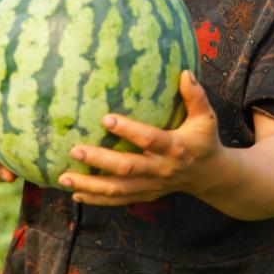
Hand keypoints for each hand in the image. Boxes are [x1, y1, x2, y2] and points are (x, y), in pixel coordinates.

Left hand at [58, 70, 225, 205]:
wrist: (209, 176)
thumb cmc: (204, 140)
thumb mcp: (206, 118)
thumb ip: (196, 96)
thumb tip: (184, 72)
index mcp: (174, 148)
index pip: (150, 139)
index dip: (128, 130)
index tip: (105, 118)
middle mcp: (161, 170)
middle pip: (127, 168)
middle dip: (99, 161)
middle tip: (75, 150)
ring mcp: (151, 186)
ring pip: (117, 190)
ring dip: (90, 186)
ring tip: (64, 178)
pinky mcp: (144, 195)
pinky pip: (118, 201)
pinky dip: (96, 200)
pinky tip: (75, 194)